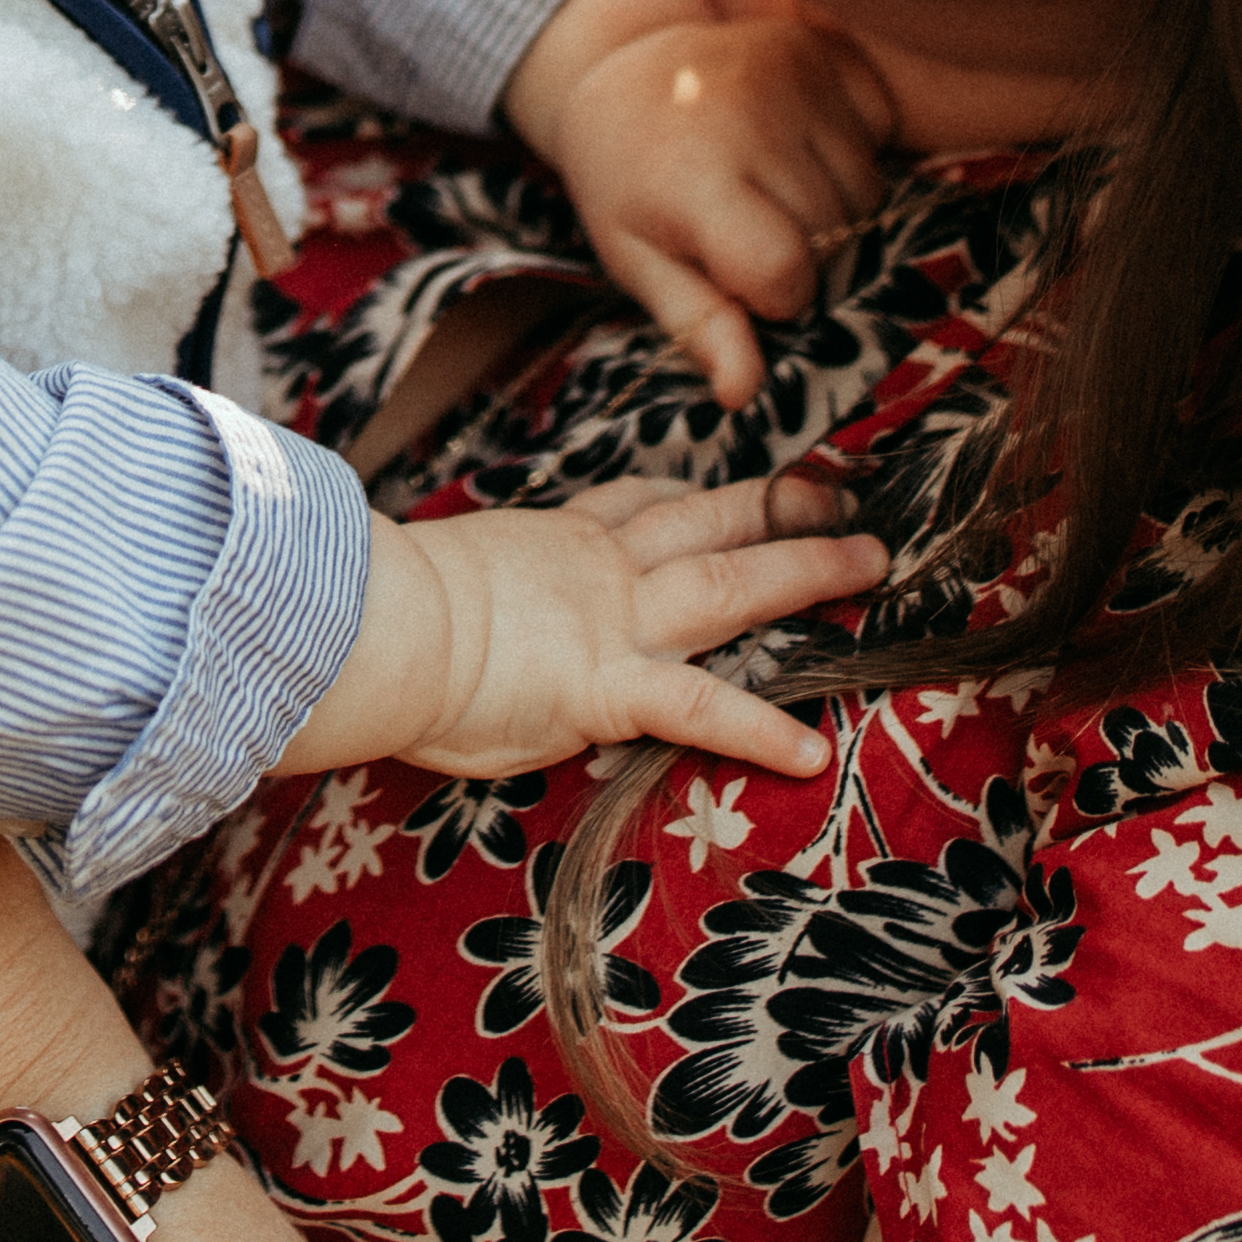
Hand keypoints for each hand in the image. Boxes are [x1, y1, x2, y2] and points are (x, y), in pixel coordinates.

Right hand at [288, 473, 879, 786]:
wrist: (369, 626)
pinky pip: (701, 706)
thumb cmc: (375, 610)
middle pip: (707, 523)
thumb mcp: (430, 581)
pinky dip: (759, 729)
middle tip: (838, 492)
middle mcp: (598, 571)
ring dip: (807, 569)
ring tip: (872, 567)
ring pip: (731, 584)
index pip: (636, 506)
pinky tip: (809, 754)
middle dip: (779, 507)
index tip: (726, 487)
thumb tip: (436, 597)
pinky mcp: (610, 686)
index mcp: (553, 544)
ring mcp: (614, 623)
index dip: (689, 496)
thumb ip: (462, 589)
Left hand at [512, 0, 900, 407]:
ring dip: (837, 211)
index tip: (743, 281)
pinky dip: (855, 151)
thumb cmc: (626, 180)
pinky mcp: (826, 53)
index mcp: (697, 180)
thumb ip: (697, 324)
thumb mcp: (636, 258)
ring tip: (773, 192)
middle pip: (836, 236)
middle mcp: (753, 119)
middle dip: (807, 257)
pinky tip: (797, 144)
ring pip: (869, 192)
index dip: (776, 296)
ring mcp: (796, 76)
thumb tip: (745, 393)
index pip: (786, 271)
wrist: (621, 65)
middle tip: (750, 233)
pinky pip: (881, 131)